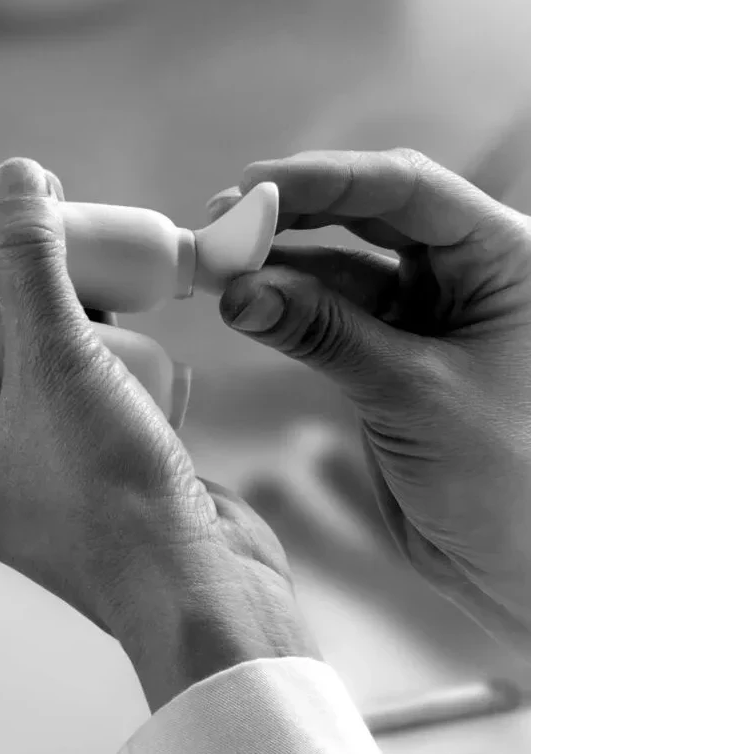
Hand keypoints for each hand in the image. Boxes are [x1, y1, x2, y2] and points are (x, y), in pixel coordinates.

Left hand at [0, 158, 320, 711]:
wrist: (205, 587)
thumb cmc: (109, 495)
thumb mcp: (58, 360)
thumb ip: (32, 267)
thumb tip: (13, 174)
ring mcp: (44, 482)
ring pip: (30, 382)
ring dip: (48, 328)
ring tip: (60, 261)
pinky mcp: (104, 475)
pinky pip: (85, 399)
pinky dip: (98, 359)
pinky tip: (120, 314)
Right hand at [209, 148, 533, 647]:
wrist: (533, 574)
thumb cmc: (517, 480)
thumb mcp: (415, 395)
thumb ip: (326, 334)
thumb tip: (241, 288)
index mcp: (510, 258)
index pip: (410, 189)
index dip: (327, 179)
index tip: (256, 186)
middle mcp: (474, 275)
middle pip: (373, 216)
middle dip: (296, 215)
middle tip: (223, 221)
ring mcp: (435, 318)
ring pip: (347, 268)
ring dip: (284, 265)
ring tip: (220, 268)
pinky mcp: (401, 362)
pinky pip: (338, 319)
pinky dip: (291, 311)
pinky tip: (246, 305)